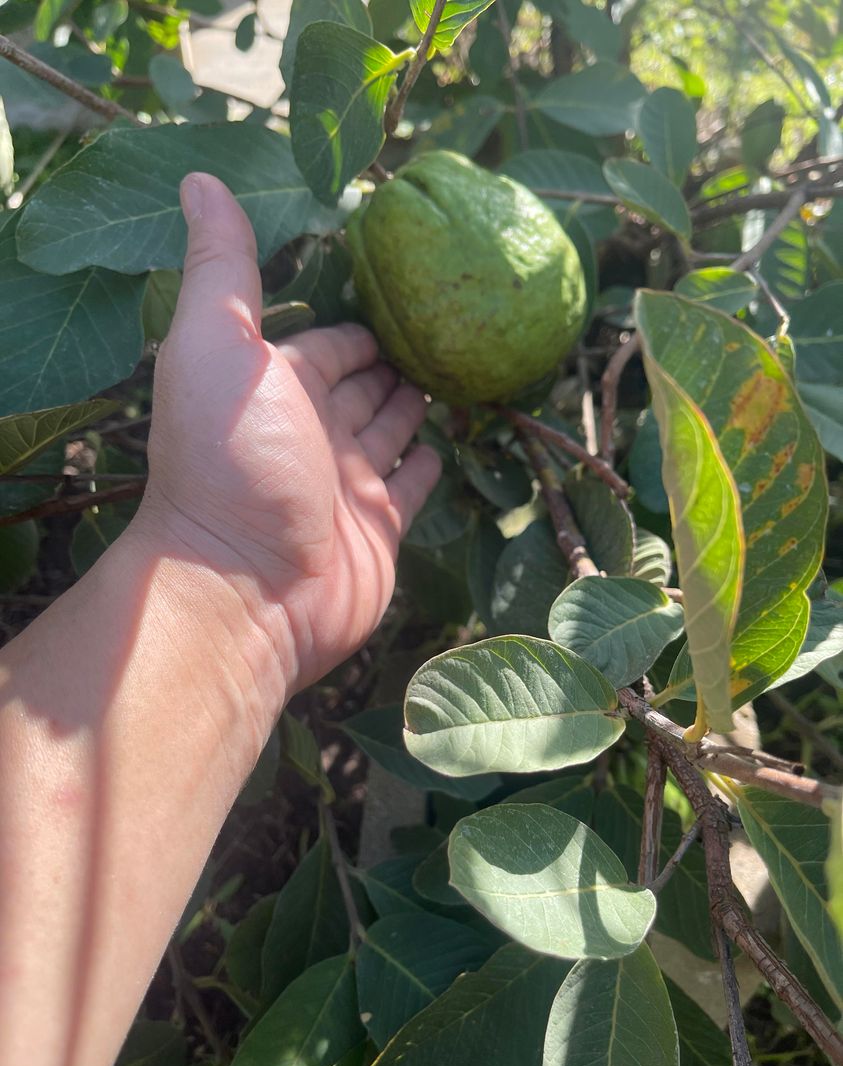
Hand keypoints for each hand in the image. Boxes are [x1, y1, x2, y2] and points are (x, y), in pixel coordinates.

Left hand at [139, 173, 439, 692]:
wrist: (247, 589)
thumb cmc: (233, 463)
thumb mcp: (218, 346)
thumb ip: (223, 268)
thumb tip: (200, 178)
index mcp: (278, 388)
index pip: (328, 343)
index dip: (360, 321)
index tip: (404, 291)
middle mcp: (313, 433)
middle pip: (365, 383)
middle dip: (398, 355)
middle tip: (451, 324)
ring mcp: (349, 485)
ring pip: (392, 429)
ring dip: (417, 401)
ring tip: (461, 368)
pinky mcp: (381, 530)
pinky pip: (413, 486)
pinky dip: (429, 462)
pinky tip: (451, 437)